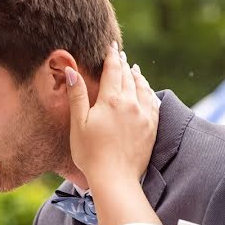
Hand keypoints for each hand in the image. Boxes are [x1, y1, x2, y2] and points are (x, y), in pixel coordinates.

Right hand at [67, 42, 158, 187]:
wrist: (115, 178)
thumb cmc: (91, 153)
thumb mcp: (78, 123)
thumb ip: (77, 95)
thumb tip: (71, 70)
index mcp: (111, 100)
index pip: (113, 71)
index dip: (111, 57)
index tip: (112, 46)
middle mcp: (131, 103)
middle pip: (128, 77)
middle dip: (123, 64)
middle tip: (120, 55)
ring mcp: (144, 115)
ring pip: (143, 88)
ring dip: (137, 76)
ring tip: (134, 69)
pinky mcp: (152, 128)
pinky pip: (153, 103)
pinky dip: (149, 92)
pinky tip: (147, 92)